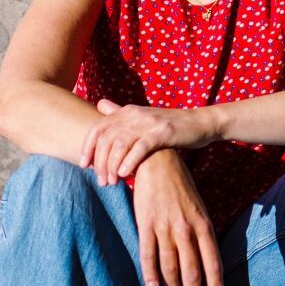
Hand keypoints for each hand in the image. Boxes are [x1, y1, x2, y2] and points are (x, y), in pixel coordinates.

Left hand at [79, 99, 210, 185]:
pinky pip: (140, 147)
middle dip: (100, 163)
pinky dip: (130, 161)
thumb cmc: (168, 126)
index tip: (84, 166)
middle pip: (106, 139)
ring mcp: (149, 122)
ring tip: (113, 182)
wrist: (200, 123)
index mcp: (127, 111)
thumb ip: (120, 113)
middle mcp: (135, 114)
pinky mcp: (163, 132)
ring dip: (112, 166)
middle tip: (102, 181)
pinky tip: (126, 174)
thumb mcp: (142, 117)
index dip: (87, 148)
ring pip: (120, 144)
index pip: (97, 129)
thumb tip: (100, 104)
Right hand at [133, 149, 223, 285]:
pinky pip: (148, 254)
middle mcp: (186, 228)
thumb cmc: (181, 186)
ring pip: (170, 265)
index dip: (214, 284)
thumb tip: (203, 255)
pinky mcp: (147, 224)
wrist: (159, 162)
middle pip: (192, 269)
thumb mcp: (198, 207)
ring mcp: (165, 227)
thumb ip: (200, 231)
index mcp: (202, 223)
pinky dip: (151, 273)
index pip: (212, 260)